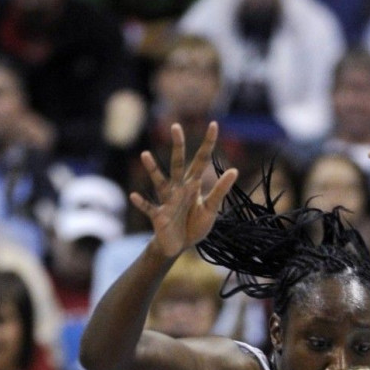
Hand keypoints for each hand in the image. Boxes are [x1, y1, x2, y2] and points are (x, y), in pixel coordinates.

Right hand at [130, 121, 237, 258]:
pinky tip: (134, 196)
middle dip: (178, 147)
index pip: (202, 161)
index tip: (214, 124)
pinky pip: (149, 208)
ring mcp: (167, 201)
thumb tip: (235, 170)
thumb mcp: (211, 209)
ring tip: (145, 154)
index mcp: (193, 185)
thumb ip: (220, 191)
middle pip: (178, 164)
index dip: (208, 144)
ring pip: (160, 182)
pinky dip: (142, 203)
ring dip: (153, 170)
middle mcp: (179, 189)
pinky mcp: (159, 216)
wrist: (178, 245)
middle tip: (176, 126)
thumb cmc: (194, 225)